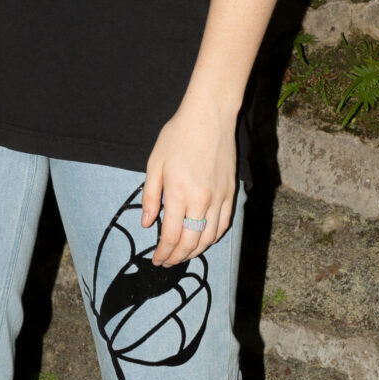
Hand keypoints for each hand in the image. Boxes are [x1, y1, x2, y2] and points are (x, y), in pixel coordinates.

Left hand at [142, 95, 236, 265]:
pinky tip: (204, 241)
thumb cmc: (178, 136)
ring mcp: (219, 198)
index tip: (156, 259)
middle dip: (176, 257)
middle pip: (190, 242)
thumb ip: (151, 196)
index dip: (163, 253)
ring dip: (195, 252)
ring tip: (183, 255)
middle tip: (166, 262)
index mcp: (179, 193)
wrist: (209, 117)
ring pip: (209, 238)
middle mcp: (201, 200)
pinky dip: (213, 238)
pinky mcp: (230, 193)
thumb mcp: (155, 163)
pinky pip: (224, 224)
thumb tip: (148, 224)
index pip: (171, 236)